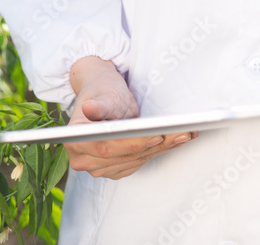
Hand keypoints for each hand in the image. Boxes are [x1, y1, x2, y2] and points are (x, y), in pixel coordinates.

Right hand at [65, 56, 198, 179]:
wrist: (103, 96)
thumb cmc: (102, 91)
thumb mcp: (102, 92)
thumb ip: (98, 105)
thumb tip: (89, 109)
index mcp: (75, 141)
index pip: (106, 148)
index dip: (131, 144)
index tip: (154, 136)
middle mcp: (84, 160)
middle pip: (124, 156)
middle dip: (154, 145)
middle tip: (180, 133)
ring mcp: (100, 167)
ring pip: (135, 160)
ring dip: (162, 148)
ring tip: (184, 134)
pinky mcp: (116, 168)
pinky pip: (139, 161)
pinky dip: (158, 150)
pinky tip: (175, 139)